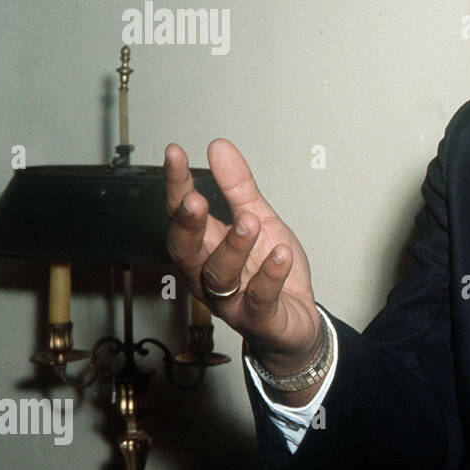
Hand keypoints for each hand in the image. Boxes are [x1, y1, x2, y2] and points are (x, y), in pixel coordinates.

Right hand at [165, 139, 320, 373]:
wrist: (295, 323)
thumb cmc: (270, 271)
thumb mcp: (260, 219)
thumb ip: (238, 187)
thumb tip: (218, 146)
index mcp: (206, 247)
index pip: (181, 214)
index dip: (176, 184)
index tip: (174, 153)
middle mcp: (208, 275)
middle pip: (185, 251)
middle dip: (187, 225)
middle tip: (195, 198)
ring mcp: (231, 301)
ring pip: (219, 277)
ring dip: (233, 247)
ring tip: (250, 221)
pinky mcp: (259, 320)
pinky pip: (259, 299)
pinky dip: (269, 276)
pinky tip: (282, 254)